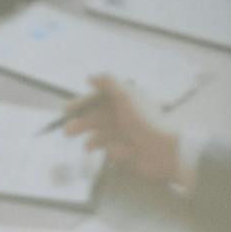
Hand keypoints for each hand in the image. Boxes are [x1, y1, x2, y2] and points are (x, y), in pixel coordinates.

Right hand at [63, 74, 182, 188]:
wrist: (163, 150)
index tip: (66, 110)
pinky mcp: (127, 153)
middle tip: (67, 131)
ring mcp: (125, 135)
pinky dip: (115, 152)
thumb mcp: (126, 95)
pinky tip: (124, 154)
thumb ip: (108, 82)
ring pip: (101, 136)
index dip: (82, 104)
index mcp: (125, 100)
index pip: (98, 100)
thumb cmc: (144, 120)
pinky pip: (113, 152)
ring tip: (88, 148)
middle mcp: (124, 116)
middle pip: (97, 118)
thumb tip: (90, 77)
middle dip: (82, 124)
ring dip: (93, 141)